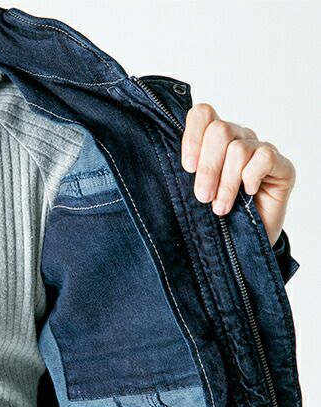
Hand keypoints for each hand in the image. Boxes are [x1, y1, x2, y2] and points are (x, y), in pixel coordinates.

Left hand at [181, 103, 295, 246]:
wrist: (240, 244)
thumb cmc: (214, 216)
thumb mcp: (191, 194)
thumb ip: (184, 174)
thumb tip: (172, 170)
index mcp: (212, 140)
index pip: (203, 114)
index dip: (192, 137)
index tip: (187, 168)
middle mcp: (238, 138)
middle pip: (219, 131)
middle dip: (208, 168)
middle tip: (203, 197)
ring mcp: (260, 149)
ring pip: (239, 149)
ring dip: (227, 183)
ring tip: (220, 208)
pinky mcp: (282, 165)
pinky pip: (264, 158)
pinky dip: (252, 177)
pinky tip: (248, 194)